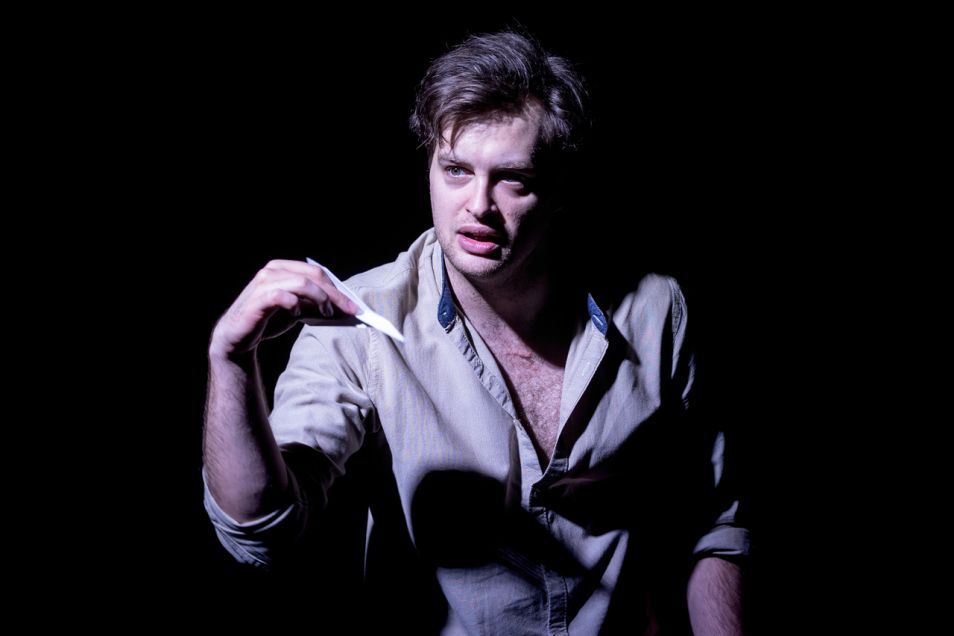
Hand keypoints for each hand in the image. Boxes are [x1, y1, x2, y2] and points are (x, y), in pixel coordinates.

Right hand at [210, 259, 358, 358]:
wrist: (238, 337)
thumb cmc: (268, 320)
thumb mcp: (296, 311)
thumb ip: (314, 305)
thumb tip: (343, 308)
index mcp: (283, 268)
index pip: (317, 272)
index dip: (337, 288)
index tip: (353, 305)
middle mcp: (273, 270)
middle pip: (314, 276)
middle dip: (335, 294)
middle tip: (349, 311)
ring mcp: (264, 283)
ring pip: (302, 283)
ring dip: (320, 299)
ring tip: (326, 313)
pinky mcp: (259, 298)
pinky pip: (284, 296)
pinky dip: (296, 305)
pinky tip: (298, 314)